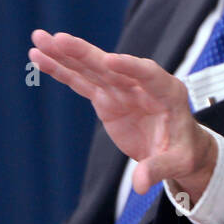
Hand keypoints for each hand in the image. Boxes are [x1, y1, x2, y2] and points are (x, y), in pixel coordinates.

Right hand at [28, 30, 217, 201]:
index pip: (150, 75)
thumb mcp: (178, 162)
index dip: (131, 67)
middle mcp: (142, 85)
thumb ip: (159, 169)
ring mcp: (122, 89)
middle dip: (86, 53)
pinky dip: (61, 70)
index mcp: (168, 93)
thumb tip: (141, 184)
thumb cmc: (183, 152)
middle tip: (59, 39)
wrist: (177, 148)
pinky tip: (40, 57)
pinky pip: (81, 82)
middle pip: (112, 66)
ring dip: (65, 54)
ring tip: (40, 39)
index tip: (109, 60)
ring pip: (91, 69)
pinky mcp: (106, 98)